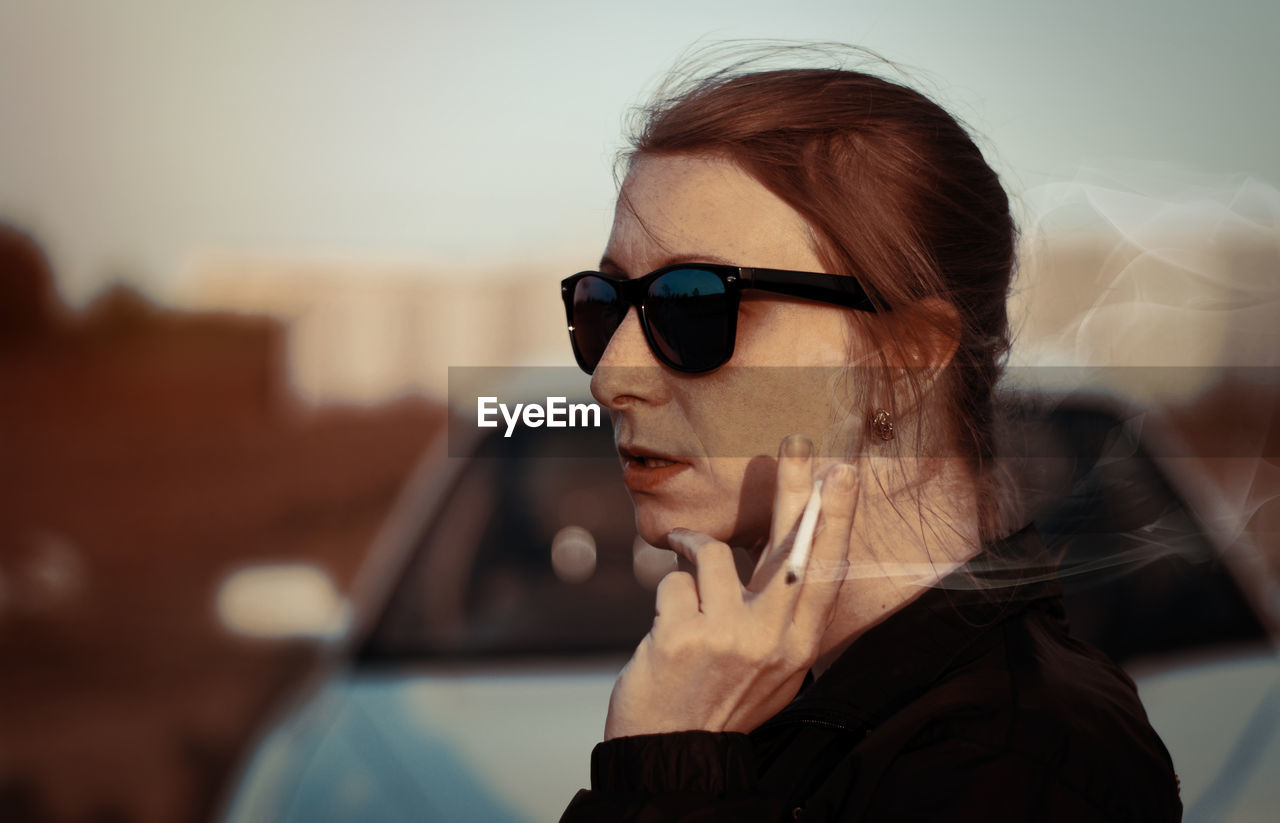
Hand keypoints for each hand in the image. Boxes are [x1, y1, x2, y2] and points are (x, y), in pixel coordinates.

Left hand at [603, 437, 861, 738]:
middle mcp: (773, 639)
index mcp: (800, 645)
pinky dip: (665, 595)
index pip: (825, 570)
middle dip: (795, 488)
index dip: (835, 518)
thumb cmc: (722, 700)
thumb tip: (784, 549)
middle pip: (789, 546)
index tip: (844, 472)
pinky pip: (672, 581)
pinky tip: (664, 630)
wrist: (674, 753)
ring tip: (684, 574)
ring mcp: (729, 636)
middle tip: (797, 441)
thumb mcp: (771, 666)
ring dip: (690, 552)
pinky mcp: (683, 634)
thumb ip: (781, 614)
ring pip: (712, 555)